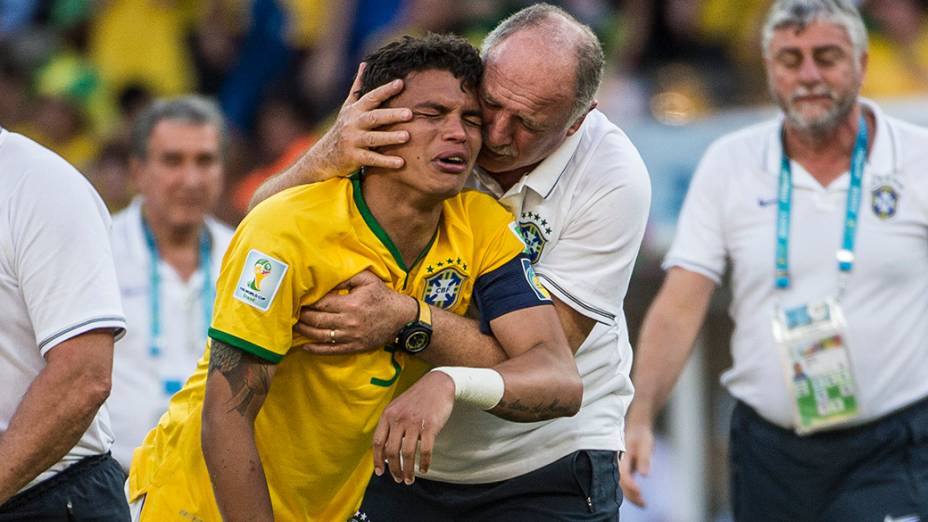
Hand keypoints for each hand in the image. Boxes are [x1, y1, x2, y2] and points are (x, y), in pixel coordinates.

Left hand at [296, 271, 415, 353]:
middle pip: (317, 320)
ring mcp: (350, 337)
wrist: (402, 319)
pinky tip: (304, 346)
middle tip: (292, 312)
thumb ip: (347, 277)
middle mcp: (348, 322)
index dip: (308, 301)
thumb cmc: (383, 296)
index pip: (321, 303)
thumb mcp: (368, 280)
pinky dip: (315, 349)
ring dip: (304, 332)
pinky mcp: (353, 347)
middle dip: (302, 316)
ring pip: (320, 336)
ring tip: (293, 326)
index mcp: (350, 304)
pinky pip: (330, 350)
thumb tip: (327, 278)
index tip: (298, 298)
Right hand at [313, 62, 412, 174]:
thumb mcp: (348, 107)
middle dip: (391, 115)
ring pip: (373, 138)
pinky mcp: (354, 157)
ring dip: (390, 137)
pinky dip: (386, 161)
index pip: (371, 97)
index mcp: (355, 110)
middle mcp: (353, 123)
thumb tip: (365, 63)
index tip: (401, 83)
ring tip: (407, 136)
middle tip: (410, 113)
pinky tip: (401, 162)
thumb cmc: (344, 127)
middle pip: (374, 117)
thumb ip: (358, 87)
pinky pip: (371, 159)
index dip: (385, 90)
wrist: (325, 155)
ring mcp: (352, 140)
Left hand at [372, 371, 454, 483]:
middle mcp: (399, 419)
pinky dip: (424, 463)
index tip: (380, 473)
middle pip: (391, 451)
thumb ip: (390, 425)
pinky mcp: (430, 426)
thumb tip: (384, 450)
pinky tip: (424, 469)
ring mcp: (414, 422)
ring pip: (407, 454)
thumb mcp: (398, 407)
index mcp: (388, 415)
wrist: (438, 384)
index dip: (377, 460)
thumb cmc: (417, 398)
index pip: (378, 442)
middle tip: (398, 479)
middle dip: (394, 469)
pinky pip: (425, 450)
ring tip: (409, 480)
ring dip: (408, 471)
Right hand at [619, 420, 654, 507]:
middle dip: (631, 495)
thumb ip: (644, 459)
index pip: (623, 475)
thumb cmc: (641, 435)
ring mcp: (618, 466)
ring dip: (630, 495)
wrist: (637, 427)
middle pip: (620, 483)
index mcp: (619, 456)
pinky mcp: (623, 468)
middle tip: (643, 503)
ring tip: (643, 504)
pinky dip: (630, 491)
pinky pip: (623, 482)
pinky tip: (638, 497)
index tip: (639, 492)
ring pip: (621, 484)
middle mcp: (616, 462)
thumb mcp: (645, 444)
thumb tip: (644, 474)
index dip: (630, 485)